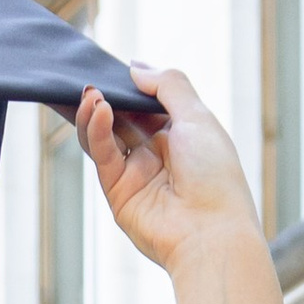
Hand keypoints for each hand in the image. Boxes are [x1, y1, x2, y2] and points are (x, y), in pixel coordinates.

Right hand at [76, 64, 257, 273]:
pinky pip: (102, 154)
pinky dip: (96, 129)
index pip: (146, 103)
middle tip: (87, 76)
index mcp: (181, 135)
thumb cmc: (216, 177)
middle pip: (121, 117)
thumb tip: (135, 67)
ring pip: (104, 134)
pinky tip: (98, 111)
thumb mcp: (198, 117)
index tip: (112, 67)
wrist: (212, 236)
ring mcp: (137, 174)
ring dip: (93, 111)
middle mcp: (158, 154)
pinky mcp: (118, 193)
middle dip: (103, 96)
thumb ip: (168, 85)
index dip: (128, 85)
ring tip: (90, 93)